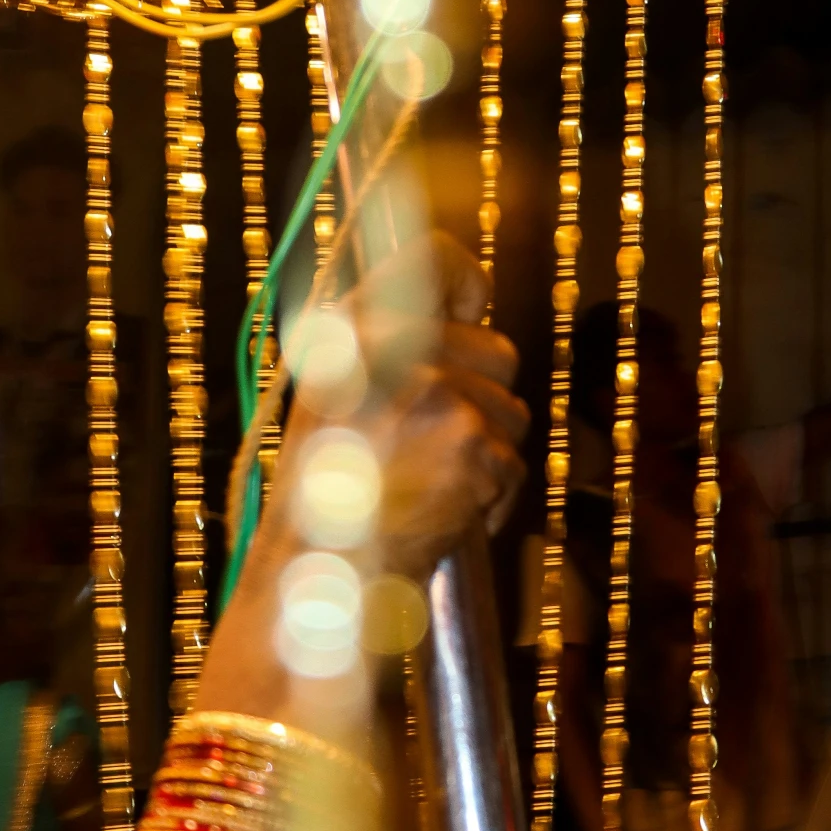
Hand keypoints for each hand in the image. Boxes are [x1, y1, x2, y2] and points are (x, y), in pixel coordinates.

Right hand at [264, 232, 528, 582]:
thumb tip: (463, 312)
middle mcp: (394, 348)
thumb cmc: (326, 492)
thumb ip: (390, 345)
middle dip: (484, 401)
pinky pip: (513, 465)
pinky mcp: (470, 446)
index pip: (433, 257)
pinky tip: (440, 512)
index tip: (473, 308)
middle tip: (433, 442)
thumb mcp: (336, 393)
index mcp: (354, 326)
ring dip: (485, 455)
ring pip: (512, 413)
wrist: (317, 574)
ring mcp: (435, 396)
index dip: (466, 280)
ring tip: (428, 482)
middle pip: (498, 352)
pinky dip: (488, 498)